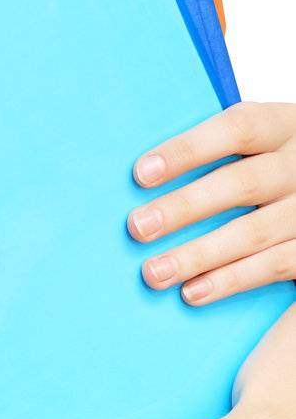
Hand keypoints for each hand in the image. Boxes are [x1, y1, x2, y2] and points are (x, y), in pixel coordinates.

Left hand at [126, 101, 295, 305]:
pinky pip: (273, 267)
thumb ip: (214, 149)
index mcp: (280, 126)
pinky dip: (230, 281)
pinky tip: (193, 291)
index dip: (187, 150)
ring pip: (252, 233)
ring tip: (154, 272)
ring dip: (198, 255)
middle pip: (240, 184)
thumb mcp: (256, 141)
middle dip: (184, 207)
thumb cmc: (270, 159)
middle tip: (138, 227)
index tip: (141, 173)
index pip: (235, 129)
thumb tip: (144, 171)